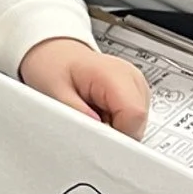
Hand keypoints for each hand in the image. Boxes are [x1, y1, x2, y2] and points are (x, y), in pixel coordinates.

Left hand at [18, 37, 149, 137]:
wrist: (57, 55)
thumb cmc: (54, 68)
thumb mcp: (56, 93)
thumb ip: (77, 115)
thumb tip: (96, 135)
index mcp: (115, 74)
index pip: (134, 115)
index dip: (117, 135)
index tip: (96, 138)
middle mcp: (132, 78)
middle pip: (138, 123)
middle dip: (115, 133)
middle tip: (88, 123)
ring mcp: (137, 85)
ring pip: (137, 125)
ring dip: (115, 128)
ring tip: (92, 114)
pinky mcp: (136, 93)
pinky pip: (132, 120)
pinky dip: (115, 123)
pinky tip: (99, 113)